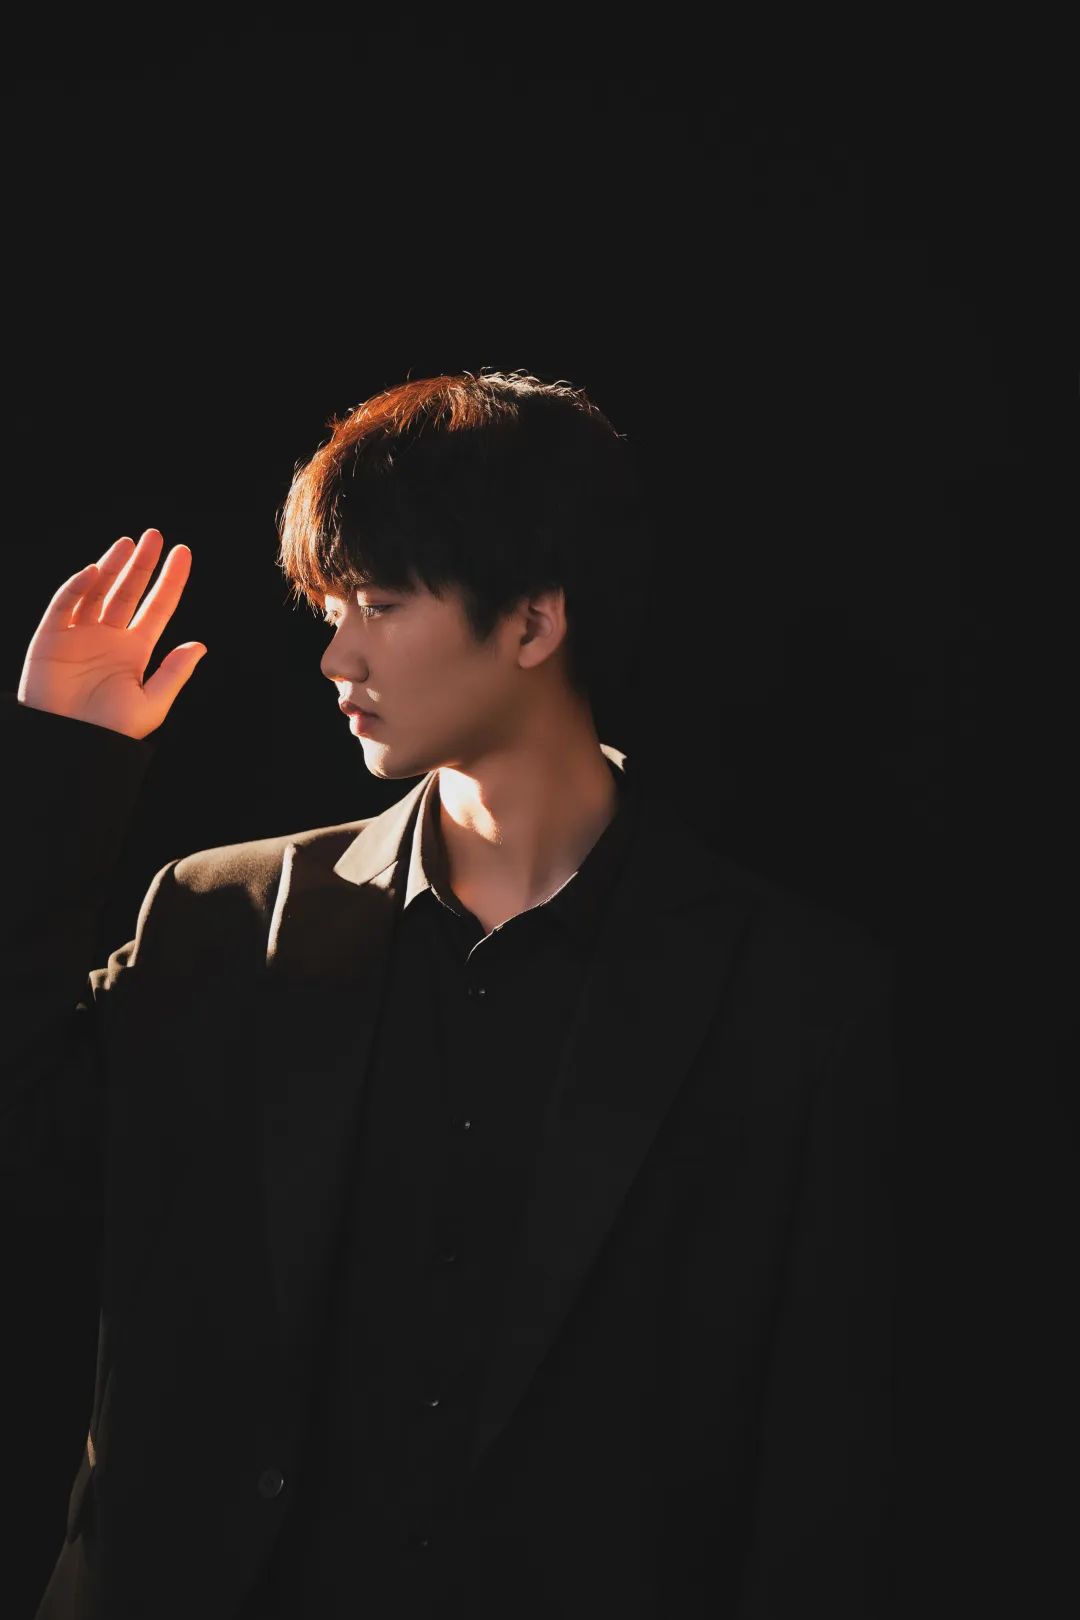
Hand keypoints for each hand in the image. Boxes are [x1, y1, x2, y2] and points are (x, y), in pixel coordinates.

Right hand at [17, 529, 206, 738]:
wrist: (69, 744)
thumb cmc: (111, 731)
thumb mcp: (151, 703)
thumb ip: (174, 673)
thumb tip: (200, 645)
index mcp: (134, 651)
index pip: (157, 608)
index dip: (170, 581)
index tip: (183, 553)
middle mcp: (108, 638)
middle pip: (128, 592)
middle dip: (141, 564)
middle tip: (155, 536)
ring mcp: (79, 635)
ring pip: (97, 591)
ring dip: (112, 566)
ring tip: (129, 543)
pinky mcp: (51, 638)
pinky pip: (64, 605)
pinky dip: (77, 587)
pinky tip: (95, 571)